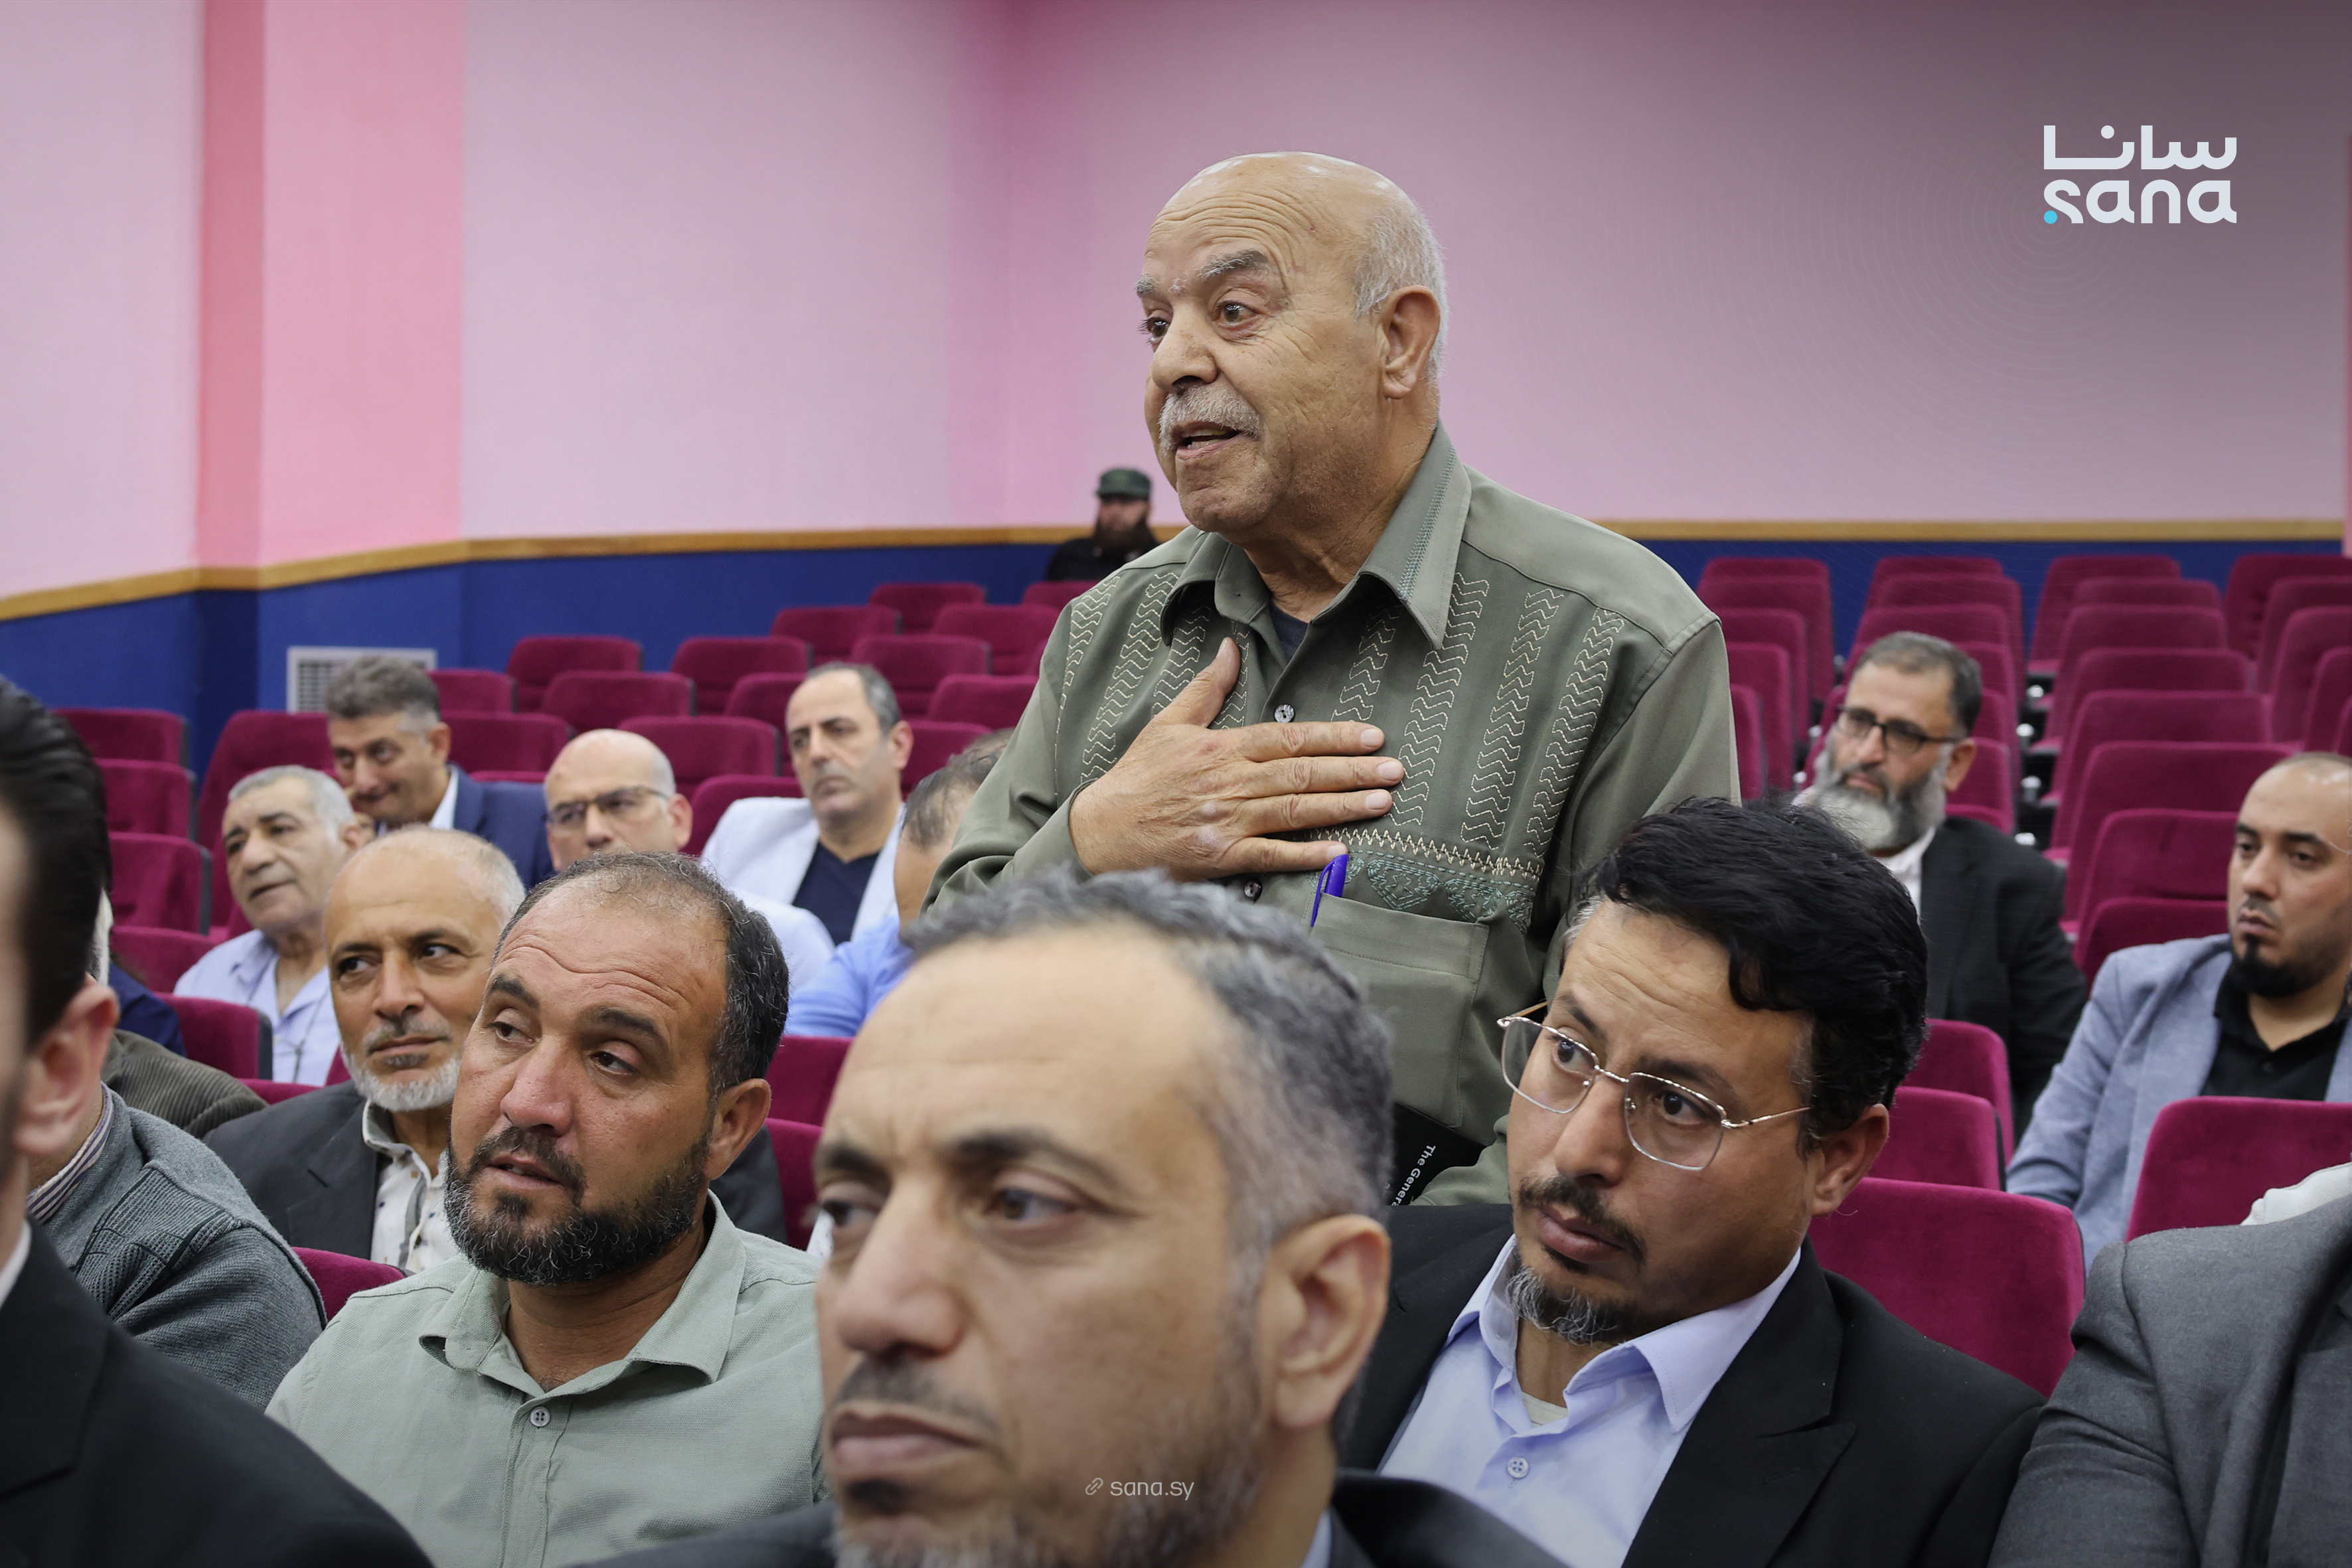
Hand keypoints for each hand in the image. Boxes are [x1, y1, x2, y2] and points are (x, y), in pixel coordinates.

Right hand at [1069, 639, 1401, 879]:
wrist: (1099, 833)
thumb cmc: (1136, 778)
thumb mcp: (1168, 723)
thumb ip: (1207, 688)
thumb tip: (1231, 647)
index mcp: (1220, 747)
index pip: (1289, 738)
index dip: (1334, 737)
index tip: (1373, 737)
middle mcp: (1228, 782)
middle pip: (1302, 773)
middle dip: (1353, 771)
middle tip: (1395, 771)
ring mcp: (1225, 821)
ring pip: (1294, 810)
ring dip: (1342, 807)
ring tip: (1382, 803)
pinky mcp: (1219, 857)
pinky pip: (1270, 855)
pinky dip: (1304, 855)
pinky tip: (1338, 853)